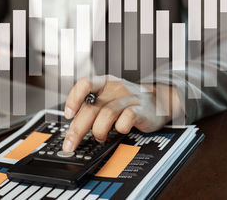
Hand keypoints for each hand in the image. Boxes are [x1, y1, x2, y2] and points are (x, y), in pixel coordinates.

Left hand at [62, 75, 181, 151]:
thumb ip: (93, 107)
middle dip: (78, 129)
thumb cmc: (129, 101)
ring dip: (98, 131)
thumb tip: (72, 126)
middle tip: (71, 144)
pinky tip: (119, 131)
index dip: (74, 98)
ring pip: (107, 114)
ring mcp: (129, 98)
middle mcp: (115, 88)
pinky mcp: (141, 110)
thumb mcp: (110, 97)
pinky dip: (119, 129)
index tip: (68, 115)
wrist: (158, 100)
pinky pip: (126, 119)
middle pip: (92, 107)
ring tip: (99, 138)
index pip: (85, 84)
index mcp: (105, 83)